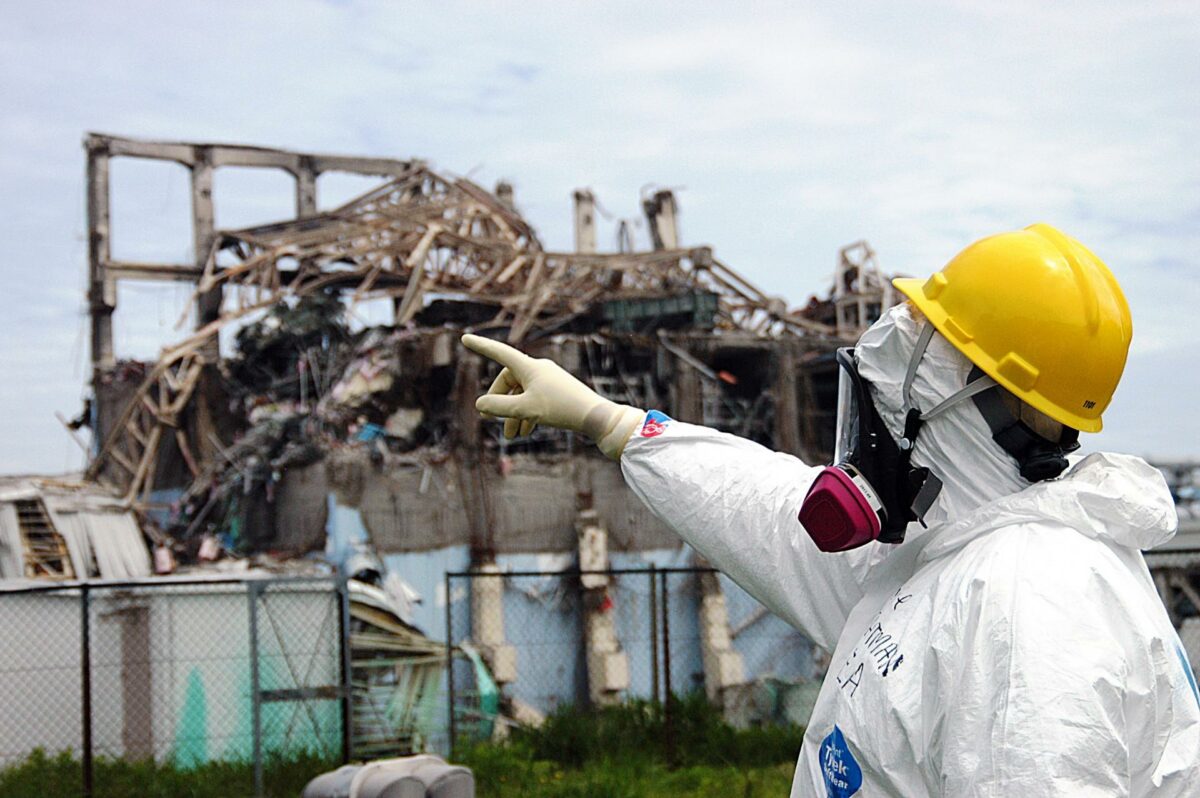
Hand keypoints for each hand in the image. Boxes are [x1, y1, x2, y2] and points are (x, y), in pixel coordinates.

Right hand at [461, 334, 644, 459]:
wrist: (595, 416)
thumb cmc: (560, 409)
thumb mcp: (525, 410)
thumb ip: (499, 408)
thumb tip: (480, 404)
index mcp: (529, 367)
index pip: (499, 353)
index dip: (481, 346)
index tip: (465, 339)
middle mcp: (539, 369)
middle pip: (509, 381)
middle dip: (500, 402)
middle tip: (490, 420)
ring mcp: (549, 380)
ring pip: (522, 394)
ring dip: (514, 414)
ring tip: (512, 437)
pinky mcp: (558, 391)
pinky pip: (535, 399)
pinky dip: (527, 414)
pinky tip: (526, 432)